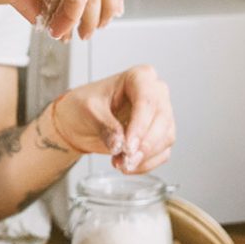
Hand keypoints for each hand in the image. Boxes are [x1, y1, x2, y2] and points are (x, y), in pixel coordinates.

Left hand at [51, 65, 174, 172]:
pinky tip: (128, 166)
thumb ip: (105, 126)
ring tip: (121, 164)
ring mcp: (160, 114)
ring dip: (145, 156)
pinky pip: (162, 153)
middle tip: (126, 159)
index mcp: (138, 77)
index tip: (128, 146)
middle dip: (145, 144)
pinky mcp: (159, 136)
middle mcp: (154, 93)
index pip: (147, 100)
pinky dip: (146, 164)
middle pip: (162, 118)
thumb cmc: (83, 105)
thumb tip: (119, 144)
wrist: (78, 122)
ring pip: (166, 137)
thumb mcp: (89, 110)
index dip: (140, 125)